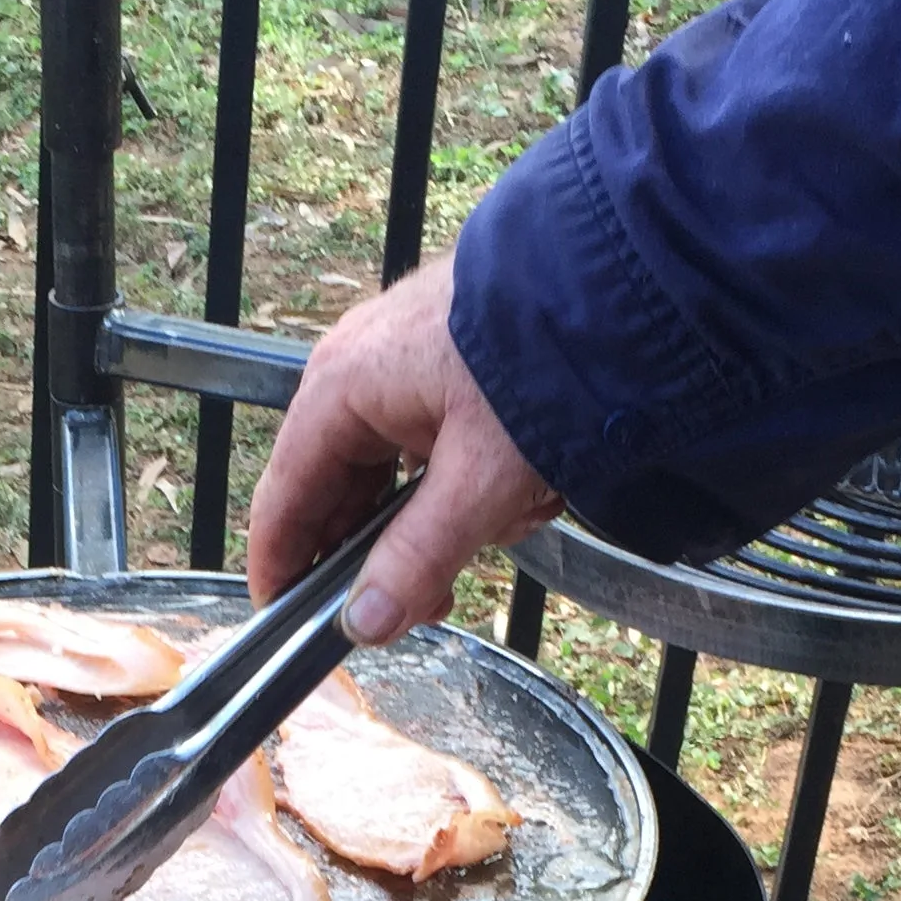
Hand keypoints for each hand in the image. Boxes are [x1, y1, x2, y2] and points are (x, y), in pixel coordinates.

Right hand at [244, 251, 561, 645]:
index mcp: (340, 388)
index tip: (286, 627)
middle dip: (396, 550)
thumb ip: (419, 556)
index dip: (282, 568)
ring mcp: (404, 365)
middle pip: (345, 494)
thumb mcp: (481, 477)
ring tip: (517, 511)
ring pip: (402, 477)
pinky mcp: (450, 367)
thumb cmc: (542, 358)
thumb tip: (364, 625)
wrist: (619, 273)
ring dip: (454, 515)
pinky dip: (478, 481)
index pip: (284, 497)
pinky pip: (440, 448)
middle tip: (435, 599)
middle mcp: (358, 372)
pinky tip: (528, 485)